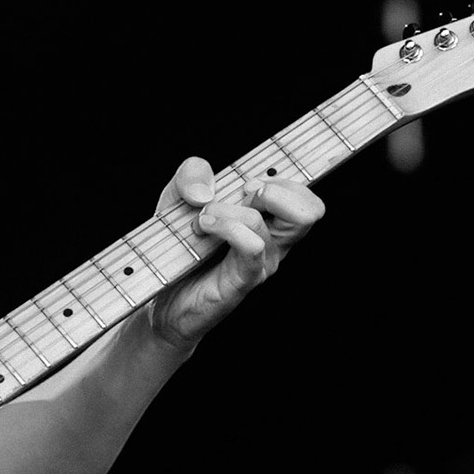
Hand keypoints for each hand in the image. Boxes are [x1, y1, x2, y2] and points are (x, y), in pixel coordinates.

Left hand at [146, 157, 323, 350]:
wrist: (163, 298)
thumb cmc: (179, 247)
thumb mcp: (178, 197)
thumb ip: (191, 175)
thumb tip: (205, 189)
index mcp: (269, 218)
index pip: (305, 198)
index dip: (283, 179)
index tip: (246, 182)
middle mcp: (274, 241)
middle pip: (310, 211)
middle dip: (273, 190)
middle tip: (239, 196)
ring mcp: (262, 263)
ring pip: (266, 222)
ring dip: (227, 209)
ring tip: (203, 218)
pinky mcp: (246, 280)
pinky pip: (251, 246)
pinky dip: (226, 227)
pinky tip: (204, 228)